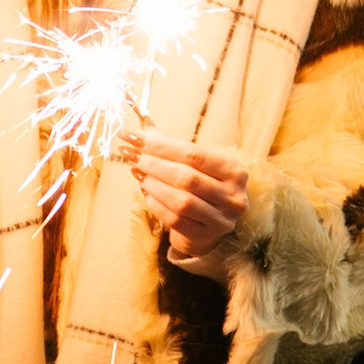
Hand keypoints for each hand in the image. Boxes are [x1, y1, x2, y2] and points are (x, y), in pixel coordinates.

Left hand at [133, 138, 247, 268]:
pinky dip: (156, 205)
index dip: (160, 145)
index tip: (133, 137)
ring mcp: (220, 219)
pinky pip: (175, 220)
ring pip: (181, 201)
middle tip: (130, 155)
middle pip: (187, 177)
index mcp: (233, 169)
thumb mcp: (196, 163)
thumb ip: (171, 145)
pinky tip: (145, 192)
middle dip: (153, 164)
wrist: (210, 221)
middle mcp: (233, 195)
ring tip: (137, 173)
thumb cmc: (201, 184)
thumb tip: (140, 128)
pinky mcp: (205, 236)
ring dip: (153, 185)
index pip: (193, 154)